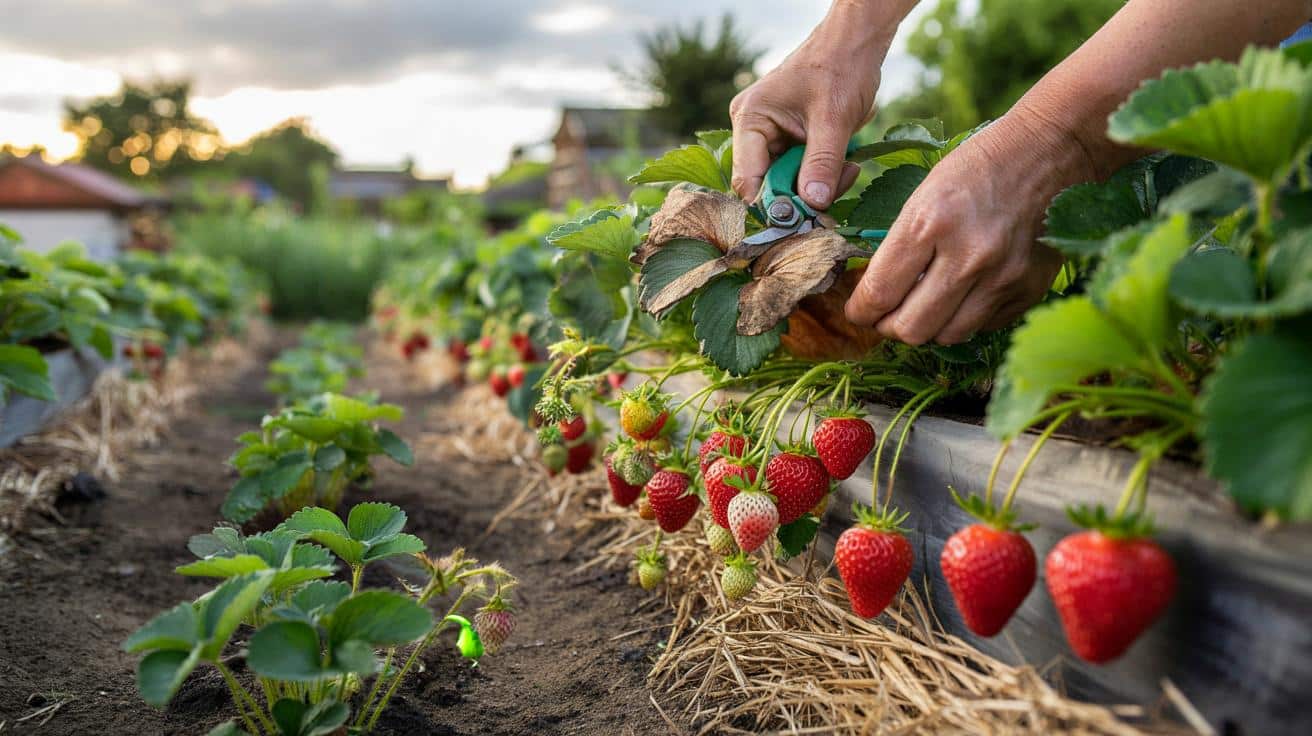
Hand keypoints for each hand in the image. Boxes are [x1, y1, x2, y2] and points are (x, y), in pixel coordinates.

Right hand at [729, 18, 888, 208]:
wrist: (855, 45)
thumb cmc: (841, 67)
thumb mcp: (834, 119)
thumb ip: (822, 164)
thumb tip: (813, 204)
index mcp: (750, 119)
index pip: (747, 179)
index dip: (772, 203)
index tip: (803, 216)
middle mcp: (752, 131)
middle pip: (766, 185)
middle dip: (801, 193)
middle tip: (835, 189)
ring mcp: (769, 137)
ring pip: (785, 183)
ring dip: (816, 185)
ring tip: (847, 168)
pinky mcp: (787, 142)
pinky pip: (798, 173)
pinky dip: (821, 176)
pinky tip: (843, 164)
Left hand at [844, 109, 1094, 344]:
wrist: (1050, 151)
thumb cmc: (978, 168)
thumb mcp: (924, 195)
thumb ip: (899, 247)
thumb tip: (874, 293)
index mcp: (930, 224)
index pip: (879, 293)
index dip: (860, 311)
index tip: (857, 311)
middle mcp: (968, 256)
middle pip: (911, 329)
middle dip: (888, 328)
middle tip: (886, 316)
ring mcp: (1003, 278)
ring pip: (946, 337)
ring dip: (927, 328)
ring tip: (922, 308)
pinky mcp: (1029, 289)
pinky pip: (982, 327)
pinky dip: (964, 319)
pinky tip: (961, 296)